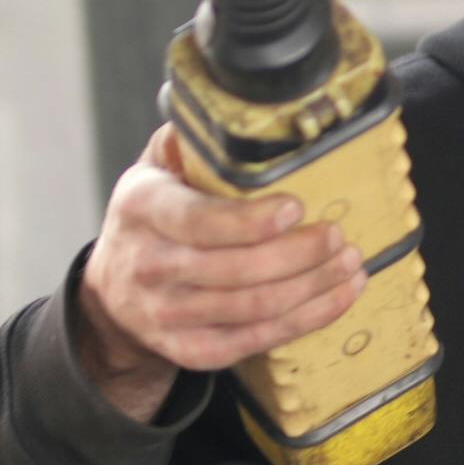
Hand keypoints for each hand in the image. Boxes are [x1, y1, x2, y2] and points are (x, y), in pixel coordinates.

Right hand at [74, 127, 367, 421]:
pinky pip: (257, 339)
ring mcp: (166, 315)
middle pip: (237, 270)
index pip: (196, 221)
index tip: (297, 208)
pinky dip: (307, 319)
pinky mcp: (190, 351)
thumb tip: (240, 113)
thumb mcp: (153, 170)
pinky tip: (339, 297)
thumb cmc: (150, 220)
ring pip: (255, 308)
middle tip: (339, 236)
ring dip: (314, 287)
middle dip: (301, 255)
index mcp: (141, 208)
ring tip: (351, 264)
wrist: (111, 296)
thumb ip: (190, 142)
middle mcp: (149, 265)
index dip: (250, 221)